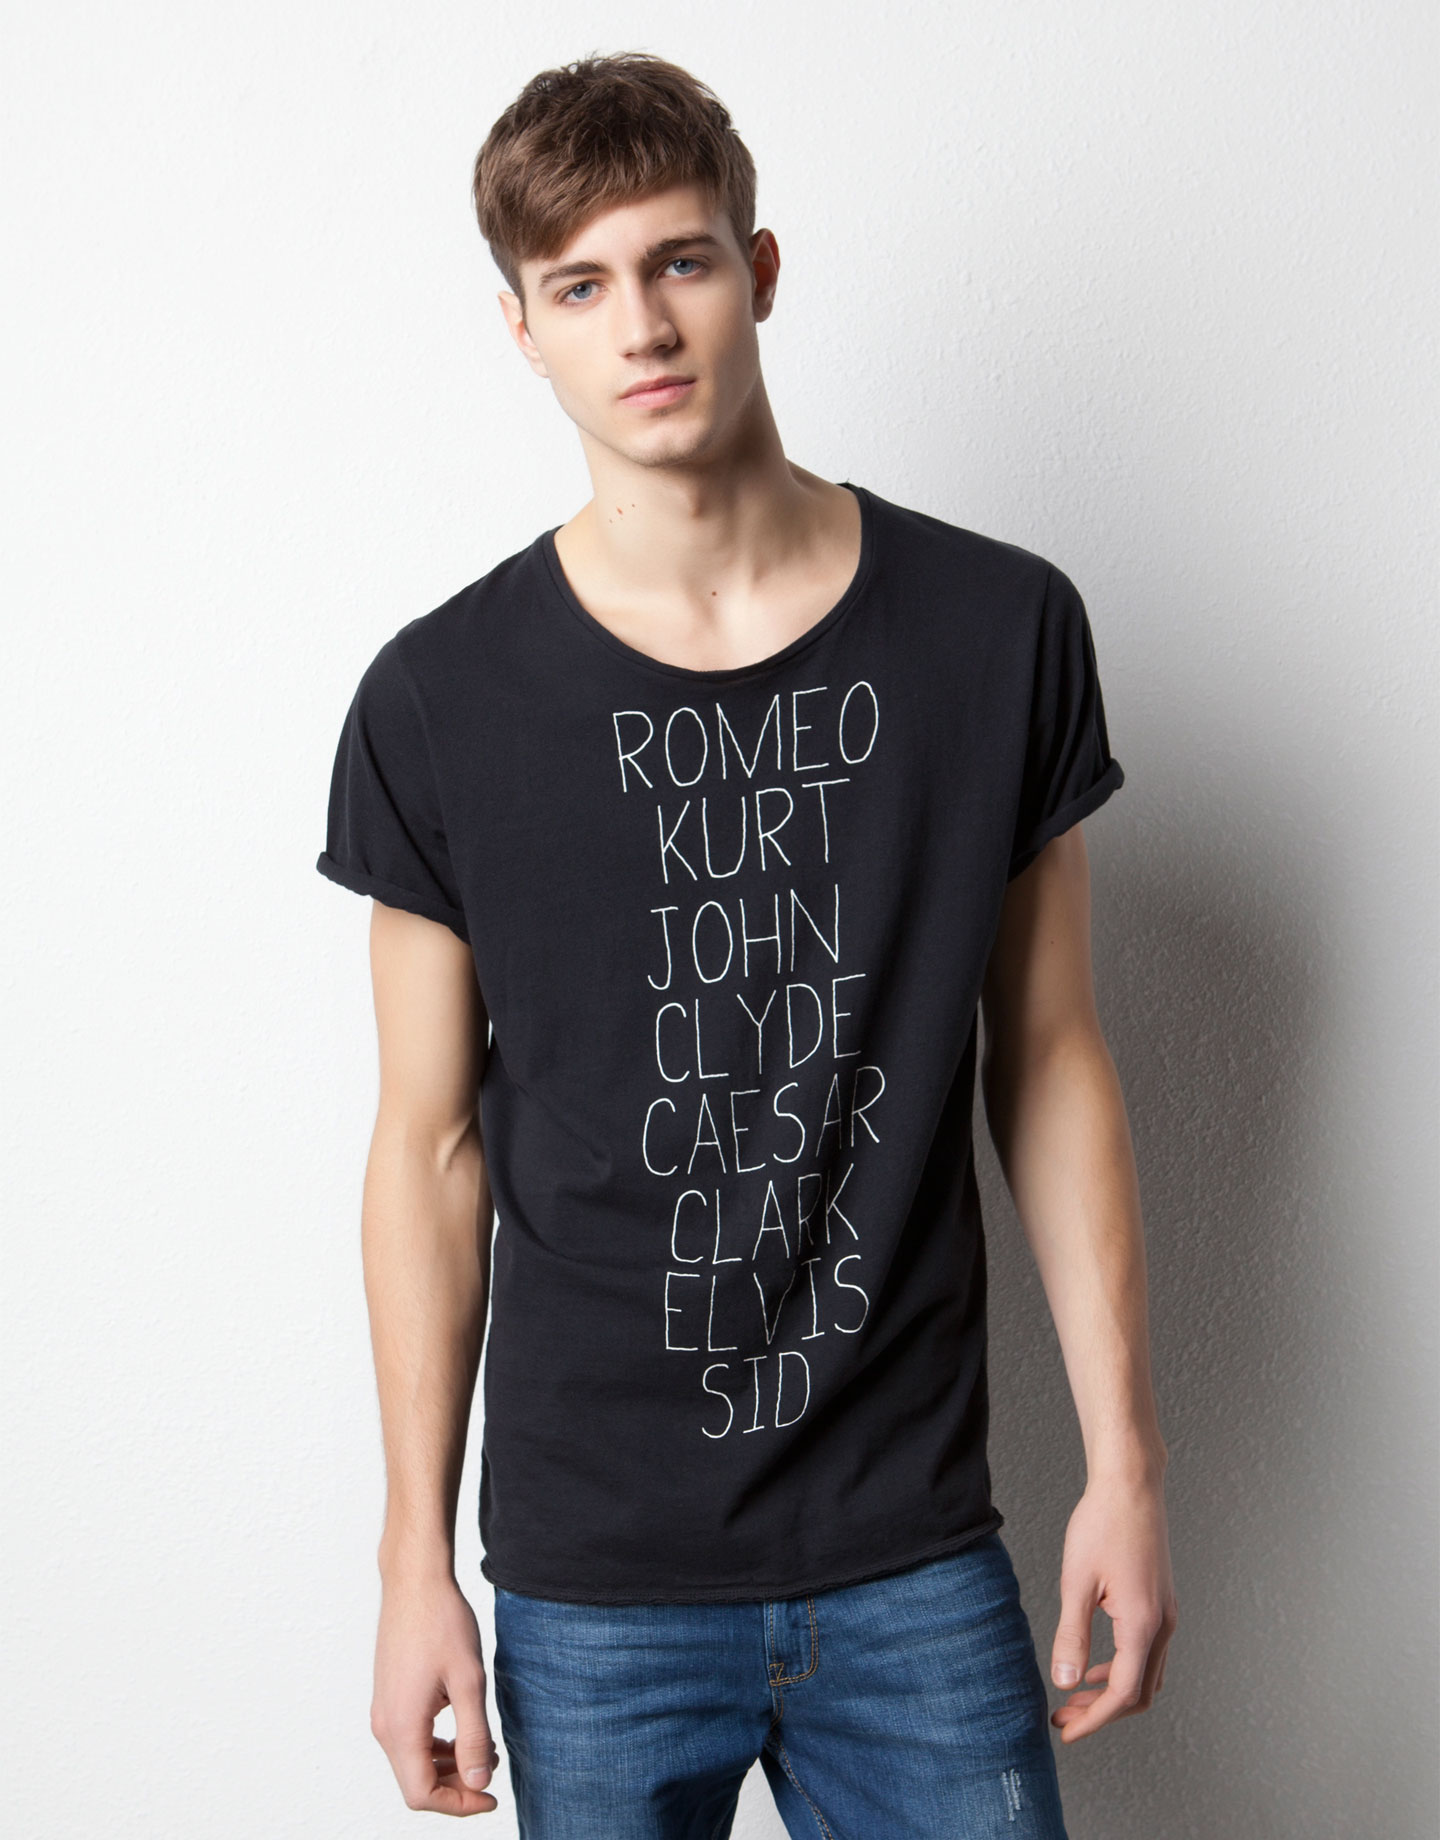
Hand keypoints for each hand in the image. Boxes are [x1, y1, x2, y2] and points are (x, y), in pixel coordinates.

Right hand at [371, 1567, 500, 1813]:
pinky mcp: (389, 1698)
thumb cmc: (442, 1624)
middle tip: (492, 1769)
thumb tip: (478, 1783)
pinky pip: (410, 1739)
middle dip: (456, 1787)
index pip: (422, 1795)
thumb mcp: (469, 1680)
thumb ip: (473, 1736)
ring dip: (448, 1766)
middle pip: (416, 1783)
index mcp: (402, 1727)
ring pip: (413, 1762)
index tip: (491, 1796)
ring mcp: (384, 1711)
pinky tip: (462, 1728)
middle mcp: (385, 1726)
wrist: (415, 1582)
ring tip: (484, 1748)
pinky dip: (436, 1746)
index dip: (459, 1804)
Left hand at [1048, 1470, 1177, 1742]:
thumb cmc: (1103, 1524)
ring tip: (1075, 1694)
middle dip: (1103, 1712)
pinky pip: (1147, 1652)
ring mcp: (1167, 1614)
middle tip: (1065, 1716)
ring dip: (1113, 1692)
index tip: (1066, 1730)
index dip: (1094, 1719)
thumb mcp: (1077, 1581)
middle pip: (1141, 1693)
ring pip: (1147, 1674)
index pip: (1124, 1694)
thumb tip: (1065, 1682)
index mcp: (1144, 1624)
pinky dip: (1122, 1668)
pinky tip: (1095, 1664)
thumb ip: (1072, 1635)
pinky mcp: (1161, 1602)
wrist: (1131, 1485)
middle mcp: (1163, 1624)